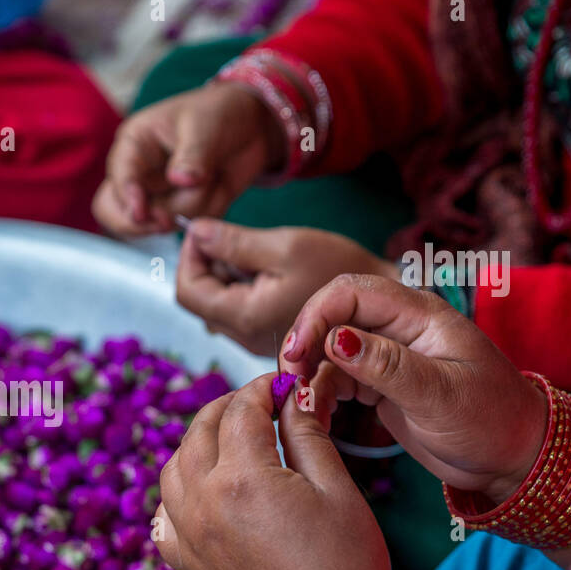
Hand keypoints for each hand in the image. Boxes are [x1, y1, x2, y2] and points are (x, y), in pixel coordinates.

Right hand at [92, 82, 284, 235]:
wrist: (251, 126)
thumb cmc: (218, 113)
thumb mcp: (205, 126)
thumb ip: (192, 155)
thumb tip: (179, 180)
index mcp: (135, 145)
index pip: (118, 178)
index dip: (127, 198)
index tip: (141, 214)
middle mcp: (140, 174)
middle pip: (116, 214)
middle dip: (140, 223)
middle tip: (166, 222)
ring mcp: (159, 196)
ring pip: (161, 222)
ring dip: (194, 206)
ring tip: (215, 177)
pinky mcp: (182, 210)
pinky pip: (189, 225)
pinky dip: (209, 210)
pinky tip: (220, 186)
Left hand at [154, 374, 391, 569]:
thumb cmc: (344, 563)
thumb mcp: (336, 489)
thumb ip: (307, 435)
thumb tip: (292, 397)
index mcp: (241, 477)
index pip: (241, 410)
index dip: (264, 389)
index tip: (283, 384)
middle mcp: (201, 501)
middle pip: (200, 431)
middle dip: (228, 408)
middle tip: (257, 403)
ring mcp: (186, 533)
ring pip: (174, 467)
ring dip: (198, 443)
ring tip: (230, 438)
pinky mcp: (185, 561)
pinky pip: (164, 514)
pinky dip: (179, 491)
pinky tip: (203, 488)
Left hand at [176, 220, 398, 354]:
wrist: (382, 297)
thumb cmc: (340, 268)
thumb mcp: (285, 246)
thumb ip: (234, 243)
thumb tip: (195, 232)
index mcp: (243, 316)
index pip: (187, 291)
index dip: (188, 257)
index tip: (204, 230)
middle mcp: (243, 336)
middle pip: (198, 299)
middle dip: (207, 264)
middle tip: (233, 237)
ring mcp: (254, 339)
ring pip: (216, 304)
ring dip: (224, 274)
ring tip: (256, 253)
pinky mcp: (266, 335)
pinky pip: (237, 309)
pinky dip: (241, 285)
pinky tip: (267, 269)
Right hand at [280, 274, 547, 504]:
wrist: (512, 459)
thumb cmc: (490, 422)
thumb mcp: (439, 395)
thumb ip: (387, 366)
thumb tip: (334, 338)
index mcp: (420, 314)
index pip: (350, 292)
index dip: (315, 317)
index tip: (296, 356)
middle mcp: (400, 327)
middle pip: (332, 315)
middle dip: (304, 343)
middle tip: (289, 381)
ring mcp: (388, 354)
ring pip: (329, 348)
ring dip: (309, 372)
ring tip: (301, 404)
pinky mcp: (380, 383)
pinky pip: (337, 377)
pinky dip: (320, 392)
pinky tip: (313, 413)